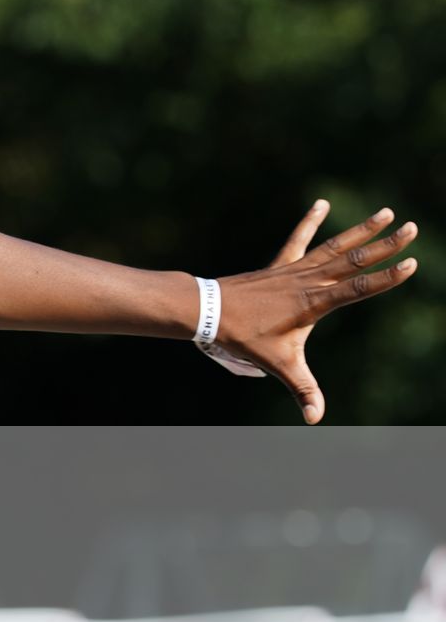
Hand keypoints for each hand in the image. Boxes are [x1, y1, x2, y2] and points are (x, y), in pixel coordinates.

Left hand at [215, 201, 418, 423]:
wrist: (208, 311)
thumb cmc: (243, 338)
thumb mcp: (276, 364)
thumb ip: (301, 389)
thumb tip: (315, 419)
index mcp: (313, 303)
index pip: (358, 288)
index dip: (386, 277)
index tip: (412, 263)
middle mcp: (308, 281)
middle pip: (353, 260)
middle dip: (384, 245)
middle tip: (413, 228)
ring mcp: (294, 270)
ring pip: (334, 246)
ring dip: (361, 229)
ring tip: (387, 211)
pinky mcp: (280, 264)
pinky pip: (298, 239)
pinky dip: (310, 221)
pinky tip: (320, 203)